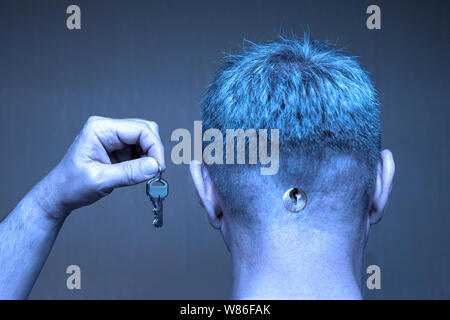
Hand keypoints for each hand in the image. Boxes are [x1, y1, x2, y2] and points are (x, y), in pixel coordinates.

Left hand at [32, 116, 164, 220]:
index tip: (159, 167)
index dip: (154, 147)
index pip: (139, 129)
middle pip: (145, 130)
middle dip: (154, 150)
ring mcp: (114, 139)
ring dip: (150, 156)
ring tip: (145, 174)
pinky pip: (140, 151)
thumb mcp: (100, 180)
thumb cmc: (70, 185)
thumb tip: (154, 166)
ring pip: (145, 140)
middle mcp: (108, 130)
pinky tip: (139, 173)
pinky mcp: (118, 150)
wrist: (60, 195)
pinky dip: (145, 162)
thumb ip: (130, 172)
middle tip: (155, 170)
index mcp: (100, 129)